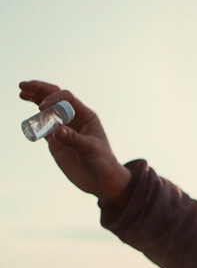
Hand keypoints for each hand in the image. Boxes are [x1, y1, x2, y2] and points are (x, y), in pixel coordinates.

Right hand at [19, 80, 131, 205]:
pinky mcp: (57, 141)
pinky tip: (28, 119)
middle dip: (40, 90)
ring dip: (35, 100)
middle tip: (22, 85)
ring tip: (22, 93)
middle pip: (55, 99)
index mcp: (86, 116)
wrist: (101, 181)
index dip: (53, 98)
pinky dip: (34, 121)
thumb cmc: (103, 163)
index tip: (43, 107)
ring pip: (47, 110)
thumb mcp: (90, 150)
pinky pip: (43, 127)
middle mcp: (74, 120)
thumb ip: (74, 140)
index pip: (67, 99)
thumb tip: (57, 130)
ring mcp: (64, 130)